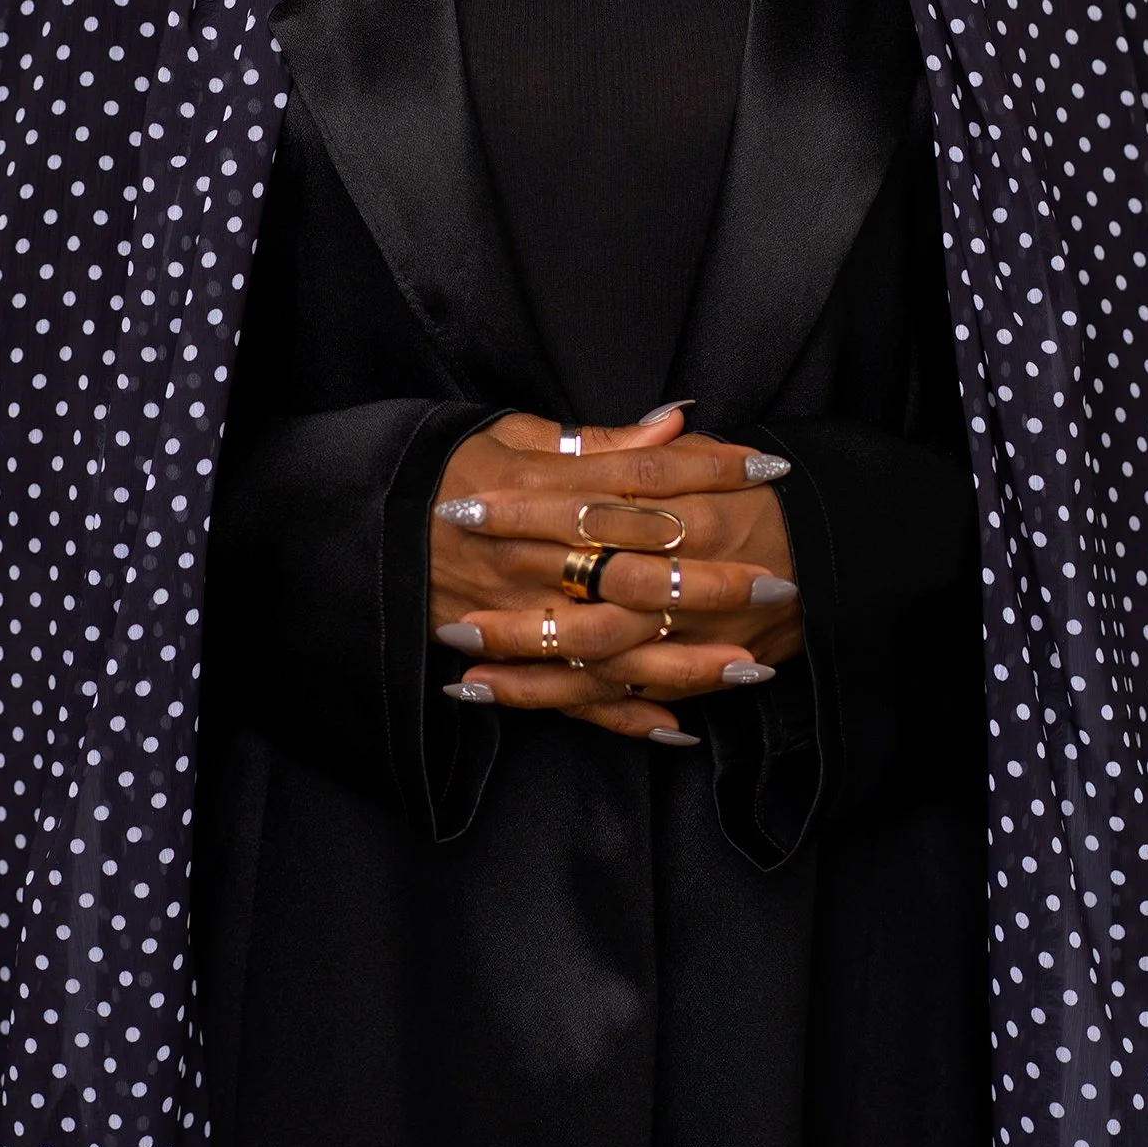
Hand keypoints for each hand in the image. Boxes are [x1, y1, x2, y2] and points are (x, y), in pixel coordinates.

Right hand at [429, 405, 802, 741]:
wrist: (368, 523)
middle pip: (640, 571)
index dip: (710, 473)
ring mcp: (524, 614)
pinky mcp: (507, 657)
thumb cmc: (449, 470)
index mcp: (545, 491)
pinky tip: (678, 725)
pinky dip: (621, 715)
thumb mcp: (516, 436)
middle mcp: (539, 556)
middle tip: (779, 581)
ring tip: (750, 667)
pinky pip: (569, 696)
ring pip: (616, 646)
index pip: (644, 480)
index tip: (768, 471)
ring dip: (685, 662)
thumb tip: (674, 422)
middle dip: (712, 580)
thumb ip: (599, 440)